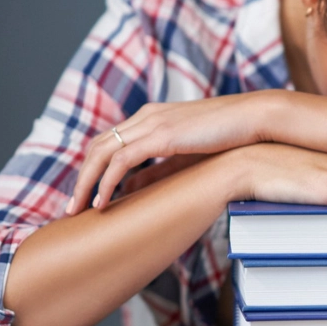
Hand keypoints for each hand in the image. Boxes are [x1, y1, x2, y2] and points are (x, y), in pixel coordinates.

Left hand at [66, 92, 272, 214]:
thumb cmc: (229, 136)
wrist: (254, 118)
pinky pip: (121, 162)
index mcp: (151, 117)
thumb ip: (157, 168)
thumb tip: (129, 186)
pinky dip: (106, 183)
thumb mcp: (186, 154)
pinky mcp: (161, 135)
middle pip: (96, 147)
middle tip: (71, 207)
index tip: (85, 195)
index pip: (108, 141)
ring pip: (101, 153)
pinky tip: (101, 203)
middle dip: (80, 178)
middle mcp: (145, 116)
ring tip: (76, 210)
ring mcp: (151, 123)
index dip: (92, 169)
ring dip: (85, 183)